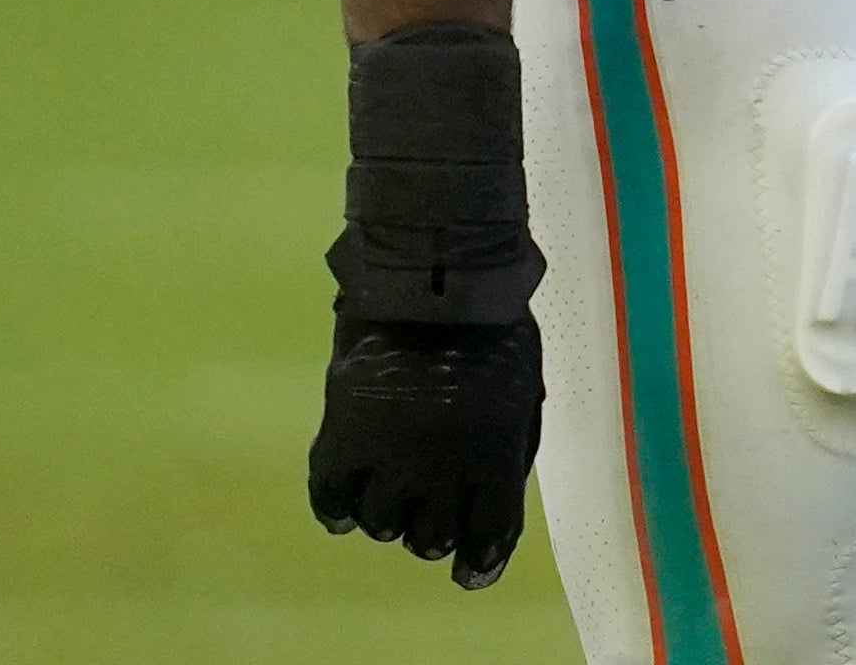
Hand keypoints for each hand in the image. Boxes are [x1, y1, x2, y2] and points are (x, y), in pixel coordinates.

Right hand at [308, 311, 541, 587]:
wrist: (435, 282)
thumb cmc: (495, 326)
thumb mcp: (524, 388)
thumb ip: (510, 444)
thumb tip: (495, 489)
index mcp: (495, 458)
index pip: (490, 536)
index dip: (479, 562)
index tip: (469, 572)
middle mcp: (443, 473)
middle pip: (430, 539)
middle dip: (432, 533)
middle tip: (428, 514)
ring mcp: (390, 460)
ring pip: (381, 524)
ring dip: (387, 516)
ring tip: (389, 494)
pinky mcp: (344, 441)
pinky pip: (330, 498)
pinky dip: (336, 509)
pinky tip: (343, 507)